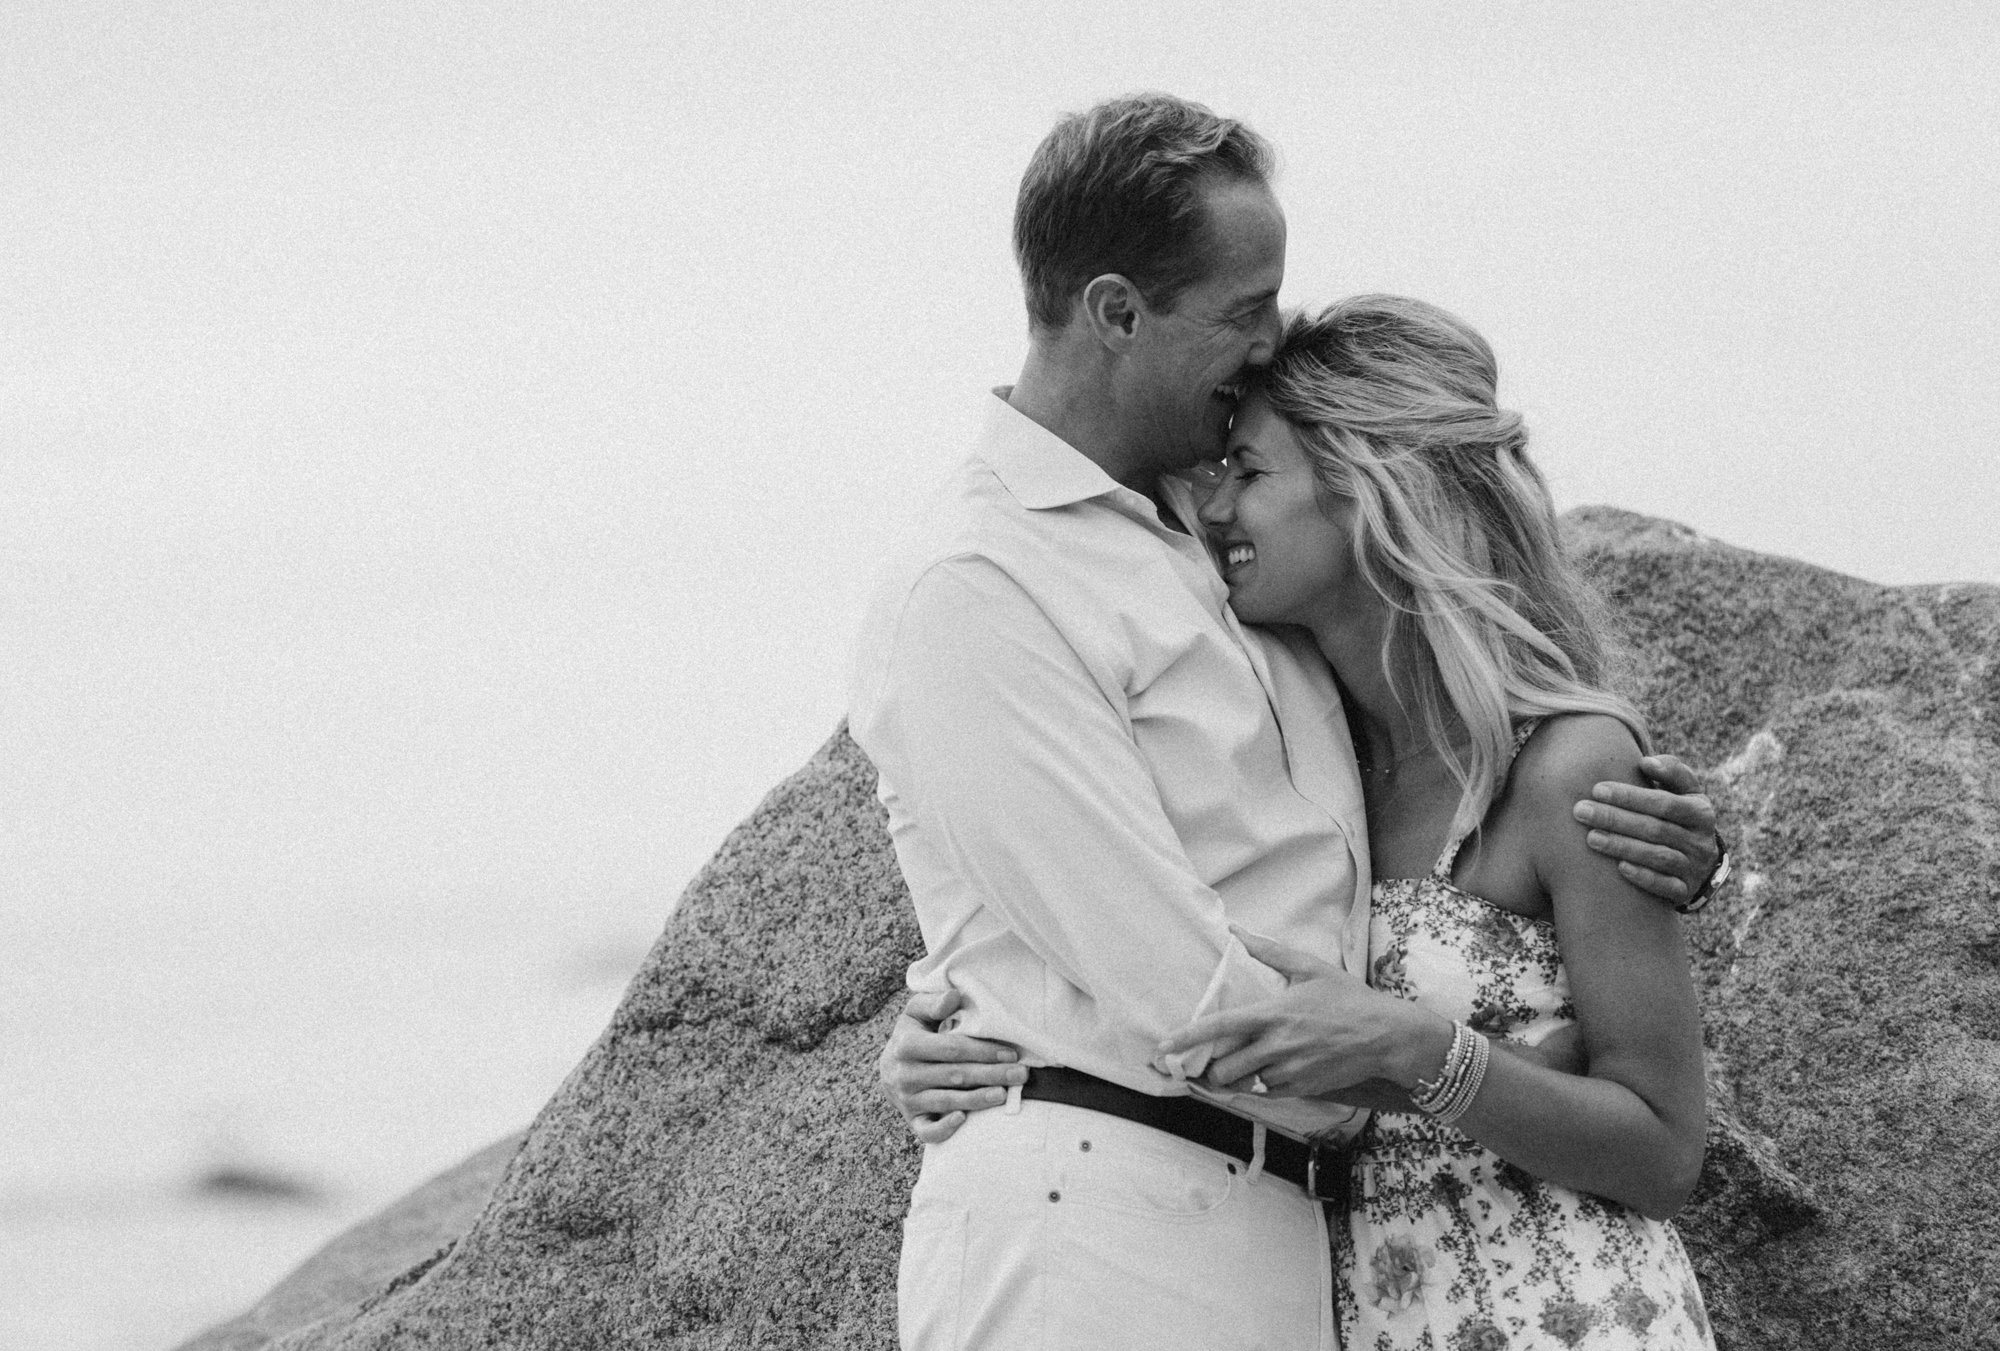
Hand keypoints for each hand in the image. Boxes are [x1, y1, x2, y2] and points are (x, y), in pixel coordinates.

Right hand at [876, 989, 1025, 1144]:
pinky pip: (926, 1131)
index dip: (982, 1051)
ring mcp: (907, 1100)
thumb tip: (953, 996)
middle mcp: (904, 1075)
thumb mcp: (916, 1013)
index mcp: (906, 1045)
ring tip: (1004, 1095)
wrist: (890, 1067)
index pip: (951, 1049)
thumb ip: (933, 1002)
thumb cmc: (913, 1034)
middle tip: (1021, 1075)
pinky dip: (944, 1129)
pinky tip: (964, 1121)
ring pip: (946, 1102)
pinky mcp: (912, 1121)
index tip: (1011, 1053)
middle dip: (991, 1075)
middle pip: (954, 1076)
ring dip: (977, 1100)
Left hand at [1154, 929, 1444, 1097]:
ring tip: (1240, 1064)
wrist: (1385, 1036)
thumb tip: (1236, 930)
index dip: (1187, 1038)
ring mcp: (1289, 1071)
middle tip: (1210, 1059)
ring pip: (1244, 1083)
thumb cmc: (1347, 998)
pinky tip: (1272, 1070)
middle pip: (1224, 1067)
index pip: (1219, 1027)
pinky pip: (1268, 1093)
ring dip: (1236, 1077)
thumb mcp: (1308, 967)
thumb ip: (1268, 951)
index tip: (1163, 1046)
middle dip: (1211, 1067)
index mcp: (1273, 1014)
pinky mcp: (1302, 1089)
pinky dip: (1263, 1084)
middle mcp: (1277, 1045)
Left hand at [1572, 753, 1720, 904]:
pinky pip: (1666, 887)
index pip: (1664, 802)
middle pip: (1656, 829)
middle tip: (1581, 811)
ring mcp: (1695, 868)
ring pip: (1659, 857)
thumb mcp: (1683, 792)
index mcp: (1701, 811)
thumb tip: (1646, 762)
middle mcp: (1702, 841)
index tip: (1596, 789)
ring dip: (1623, 846)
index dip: (1630, 796)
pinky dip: (1644, 877)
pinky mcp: (1685, 890)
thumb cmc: (1677, 815)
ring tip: (1590, 837)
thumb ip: (1670, 772)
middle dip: (1615, 819)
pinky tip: (1619, 868)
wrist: (1696, 859)